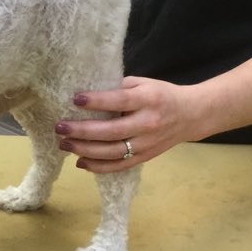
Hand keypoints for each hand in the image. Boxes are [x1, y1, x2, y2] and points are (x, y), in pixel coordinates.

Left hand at [55, 76, 199, 172]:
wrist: (191, 115)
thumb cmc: (160, 95)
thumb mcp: (142, 84)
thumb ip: (118, 89)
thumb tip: (84, 96)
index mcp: (148, 100)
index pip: (120, 101)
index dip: (97, 101)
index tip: (75, 99)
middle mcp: (149, 123)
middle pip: (112, 131)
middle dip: (83, 131)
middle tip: (60, 128)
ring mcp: (148, 144)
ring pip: (113, 152)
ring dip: (85, 150)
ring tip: (64, 144)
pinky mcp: (146, 157)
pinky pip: (120, 165)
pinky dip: (99, 167)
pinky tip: (80, 162)